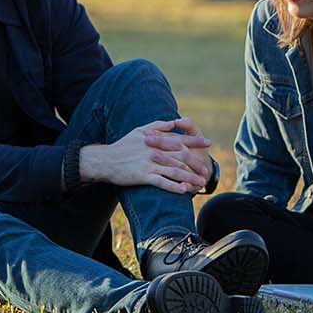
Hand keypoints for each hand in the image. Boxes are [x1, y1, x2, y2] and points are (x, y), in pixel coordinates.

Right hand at [78, 118, 212, 193]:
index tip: (208, 143)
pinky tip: (183, 190)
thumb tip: (173, 122)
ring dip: (189, 177)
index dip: (194, 141)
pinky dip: (173, 186)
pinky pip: (161, 182)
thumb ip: (157, 126)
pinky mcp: (143, 175)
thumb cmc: (122, 146)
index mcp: (155, 140)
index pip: (179, 139)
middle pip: (180, 156)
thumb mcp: (138, 131)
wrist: (105, 160)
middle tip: (206, 170)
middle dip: (195, 163)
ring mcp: (149, 163)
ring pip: (174, 170)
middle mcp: (154, 151)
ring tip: (200, 183)